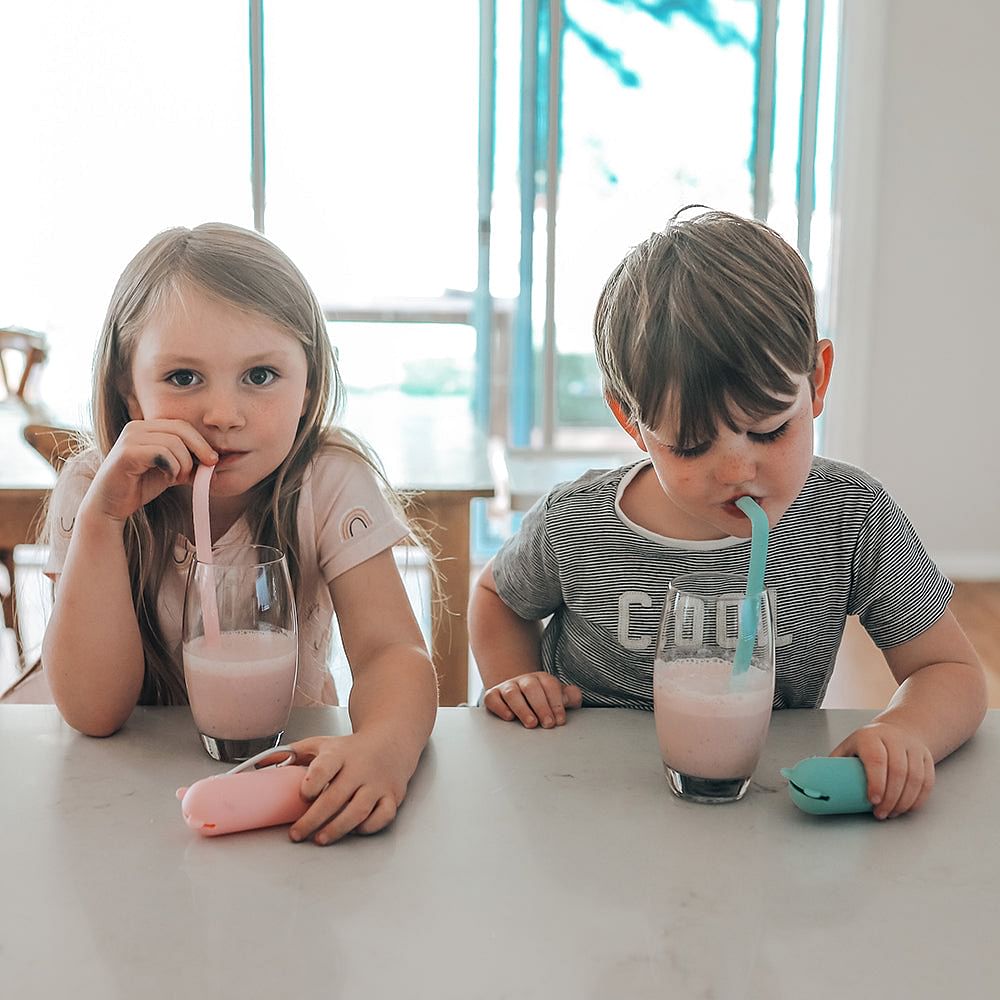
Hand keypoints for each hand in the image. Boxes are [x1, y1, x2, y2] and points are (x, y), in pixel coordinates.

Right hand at [84, 419, 217, 521]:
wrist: (111, 505)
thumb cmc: (140, 486)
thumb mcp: (172, 471)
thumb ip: (190, 464)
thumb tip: (217, 462)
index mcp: (147, 427)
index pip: (182, 425)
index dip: (202, 442)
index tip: (214, 460)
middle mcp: (136, 427)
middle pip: (181, 429)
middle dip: (200, 449)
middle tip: (209, 467)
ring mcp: (129, 438)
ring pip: (174, 443)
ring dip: (184, 464)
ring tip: (177, 478)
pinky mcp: (126, 453)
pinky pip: (162, 453)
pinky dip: (172, 468)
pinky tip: (167, 478)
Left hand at [286, 733, 412, 844]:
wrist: (392, 741)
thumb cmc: (351, 748)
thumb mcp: (322, 744)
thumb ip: (293, 753)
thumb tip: (260, 766)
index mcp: (340, 754)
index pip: (325, 768)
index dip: (312, 783)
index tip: (303, 795)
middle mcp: (360, 768)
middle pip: (336, 797)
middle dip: (314, 819)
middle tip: (297, 833)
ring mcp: (377, 784)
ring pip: (359, 810)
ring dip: (338, 828)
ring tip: (320, 838)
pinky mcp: (392, 796)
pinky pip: (382, 817)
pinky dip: (368, 827)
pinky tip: (353, 830)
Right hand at [483, 671, 582, 728]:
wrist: (518, 695)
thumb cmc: (542, 700)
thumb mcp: (558, 697)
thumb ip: (570, 697)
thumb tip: (573, 698)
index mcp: (542, 679)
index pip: (550, 686)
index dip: (556, 703)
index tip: (560, 720)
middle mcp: (524, 681)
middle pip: (531, 688)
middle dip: (541, 706)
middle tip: (548, 724)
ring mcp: (507, 687)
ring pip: (512, 693)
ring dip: (522, 708)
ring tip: (531, 724)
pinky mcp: (492, 696)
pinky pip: (492, 698)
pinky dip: (500, 707)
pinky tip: (509, 717)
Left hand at [830, 722, 934, 819]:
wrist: (898, 729)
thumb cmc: (869, 743)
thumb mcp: (850, 746)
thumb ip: (836, 763)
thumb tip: (817, 784)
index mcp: (871, 737)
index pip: (876, 759)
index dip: (876, 782)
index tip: (872, 800)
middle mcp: (895, 740)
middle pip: (898, 771)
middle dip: (890, 798)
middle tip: (880, 813)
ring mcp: (913, 748)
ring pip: (915, 778)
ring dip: (904, 801)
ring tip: (892, 813)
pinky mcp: (927, 758)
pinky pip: (927, 781)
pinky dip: (919, 798)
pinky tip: (908, 807)